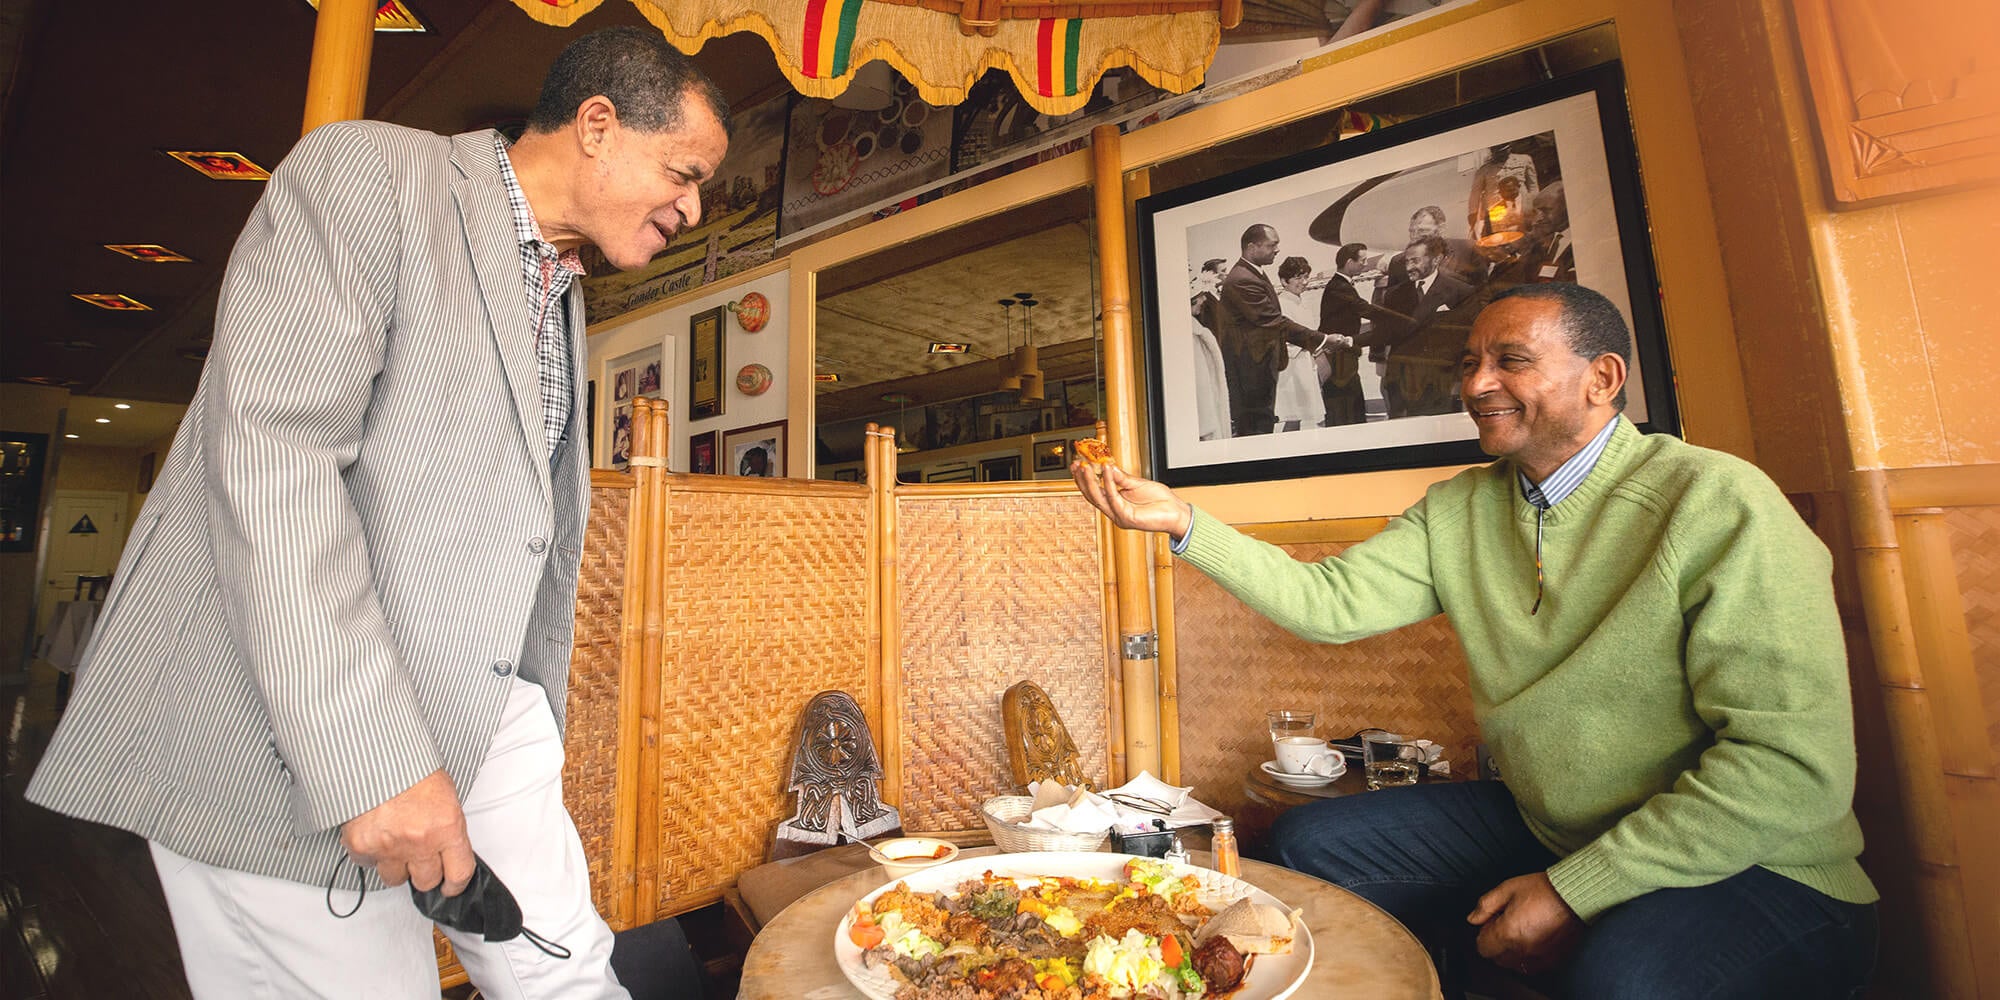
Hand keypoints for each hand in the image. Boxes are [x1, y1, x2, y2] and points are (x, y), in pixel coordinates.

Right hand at [339, 769, 475, 896]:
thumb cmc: (411, 768)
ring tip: (395, 843)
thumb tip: (448, 852)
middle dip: (425, 872)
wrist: (374, 753)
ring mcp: (389, 846)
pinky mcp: (361, 846)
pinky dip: (371, 854)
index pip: (459, 873)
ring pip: (395, 878)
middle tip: (420, 858)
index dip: (455, 884)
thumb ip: (447, 828)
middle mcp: (420, 841)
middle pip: (426, 881)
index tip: (450, 885)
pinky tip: (375, 833)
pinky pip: (367, 864)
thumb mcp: (445, 796)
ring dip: (397, 866)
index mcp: (447, 828)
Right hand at [1071, 460, 1192, 539]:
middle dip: (1082, 480)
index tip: (1077, 465)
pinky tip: (1106, 470)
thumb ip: (1120, 477)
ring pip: (1099, 498)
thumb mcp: (1136, 484)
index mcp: (1116, 505)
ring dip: (1091, 481)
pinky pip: (1114, 498)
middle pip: (1092, 496)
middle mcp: (1115, 512)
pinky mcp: (1126, 518)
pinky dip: (1109, 483)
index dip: (1084, 479)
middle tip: (1077, 465)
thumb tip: (1106, 466)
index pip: (1094, 492)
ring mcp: (1119, 516)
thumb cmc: (1160, 501)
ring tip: (1086, 466)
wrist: (1176, 512)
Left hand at [1467, 873, 1582, 974]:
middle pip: (1497, 959)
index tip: (1490, 924)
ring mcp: (1539, 957)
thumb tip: (1473, 918)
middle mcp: (1522, 949)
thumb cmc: (1543, 890)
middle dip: (1496, 944)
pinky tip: (1534, 940)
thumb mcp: (1507, 889)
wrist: (1574, 895)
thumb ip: (1486, 905)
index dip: (1484, 934)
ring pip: (1515, 965)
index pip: (1483, 948)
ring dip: (1512, 953)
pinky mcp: (1553, 960)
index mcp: (1508, 932)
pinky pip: (1533, 967)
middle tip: (1505, 925)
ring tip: (1520, 932)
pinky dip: (1529, 957)